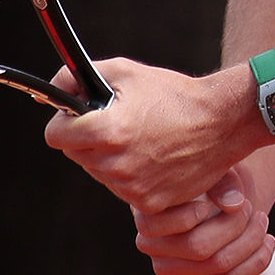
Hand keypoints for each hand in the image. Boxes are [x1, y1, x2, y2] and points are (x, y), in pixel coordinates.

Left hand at [41, 55, 264, 214]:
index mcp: (107, 131)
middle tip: (120, 125)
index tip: (78, 118)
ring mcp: (132, 188)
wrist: (222, 122)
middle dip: (90, 140)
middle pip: (77, 155)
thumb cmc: (173, 94)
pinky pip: (124, 191)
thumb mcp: (126, 72)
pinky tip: (154, 158)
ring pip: (101, 174)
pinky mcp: (149, 203)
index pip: (55, 136)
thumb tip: (51, 92)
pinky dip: (133, 177)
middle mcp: (116, 164)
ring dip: (111, 159)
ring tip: (143, 140)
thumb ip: (80, 78)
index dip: (64, 123)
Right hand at [132, 168, 274, 274]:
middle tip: (251, 209)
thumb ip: (221, 181)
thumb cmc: (211, 179)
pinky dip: (251, 268)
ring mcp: (167, 270)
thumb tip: (234, 205)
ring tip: (263, 223)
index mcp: (145, 212)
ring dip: (250, 245)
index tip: (215, 203)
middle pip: (198, 246)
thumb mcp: (215, 169)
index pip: (155, 225)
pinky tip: (267, 247)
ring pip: (217, 266)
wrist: (218, 198)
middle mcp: (149, 245)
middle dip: (235, 226)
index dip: (188, 216)